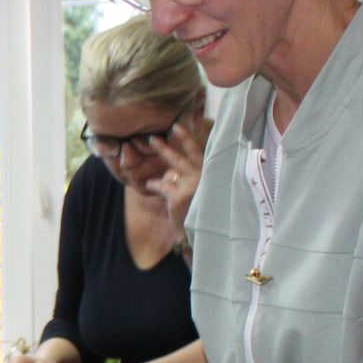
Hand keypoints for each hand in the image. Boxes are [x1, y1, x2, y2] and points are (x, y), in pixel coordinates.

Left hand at [146, 118, 205, 248]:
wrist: (209, 236)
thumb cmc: (209, 215)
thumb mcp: (207, 194)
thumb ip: (198, 180)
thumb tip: (176, 171)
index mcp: (212, 175)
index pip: (200, 153)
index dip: (188, 139)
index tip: (178, 126)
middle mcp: (204, 177)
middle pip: (184, 156)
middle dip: (171, 144)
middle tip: (158, 135)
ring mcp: (191, 185)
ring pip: (173, 166)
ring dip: (163, 154)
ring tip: (153, 145)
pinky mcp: (178, 195)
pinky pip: (162, 185)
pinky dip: (155, 185)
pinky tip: (150, 185)